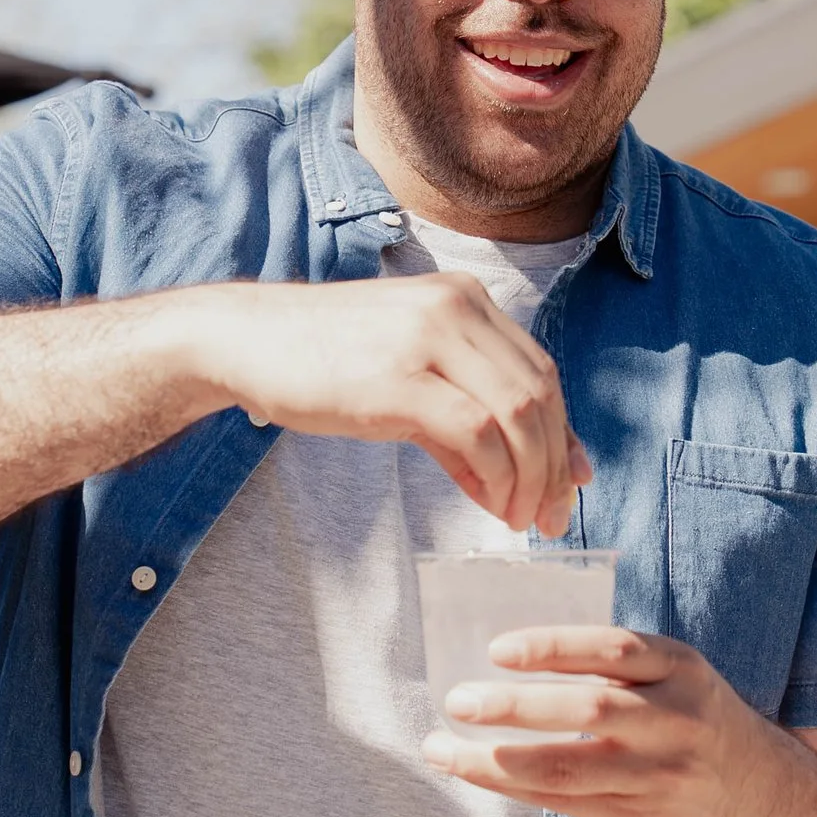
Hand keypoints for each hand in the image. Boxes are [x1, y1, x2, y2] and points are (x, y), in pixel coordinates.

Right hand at [176, 275, 590, 536]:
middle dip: (554, 464)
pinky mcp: (401, 380)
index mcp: (465, 298)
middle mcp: (457, 307)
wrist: (246, 340)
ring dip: (531, 477)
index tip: (570, 483)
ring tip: (521, 518)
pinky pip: (477, 434)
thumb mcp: (407, 373)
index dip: (563, 432)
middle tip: (551, 516)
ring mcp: (430, 339)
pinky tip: (492, 504)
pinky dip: (497, 477)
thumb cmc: (323, 360)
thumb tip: (516, 483)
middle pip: (540, 393)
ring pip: (518, 414)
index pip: (540, 369)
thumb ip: (465, 418)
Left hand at [419, 627, 807, 816]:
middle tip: (457, 700)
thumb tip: (508, 656)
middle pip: (589, 709)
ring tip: (443, 747)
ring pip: (570, 766)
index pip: (613, 649)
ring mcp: (661, 775)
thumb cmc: (694, 720)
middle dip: (516, 705)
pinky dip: (514, 787)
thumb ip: (615, 668)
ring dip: (498, 758)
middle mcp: (676, 720)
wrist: (765, 798)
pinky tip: (476, 772)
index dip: (553, 646)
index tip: (496, 649)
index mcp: (680, 668)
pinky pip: (567, 802)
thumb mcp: (677, 678)